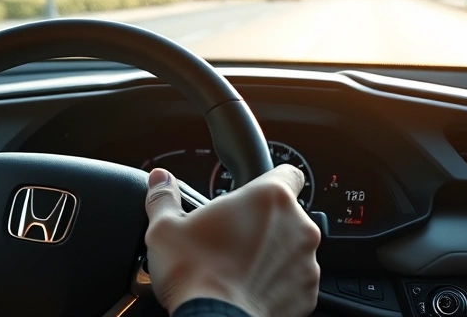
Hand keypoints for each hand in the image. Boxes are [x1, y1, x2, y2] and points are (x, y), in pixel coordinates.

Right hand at [143, 165, 320, 316]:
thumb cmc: (195, 275)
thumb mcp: (166, 228)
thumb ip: (165, 197)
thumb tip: (159, 180)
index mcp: (268, 199)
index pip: (289, 172)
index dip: (270, 181)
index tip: (252, 193)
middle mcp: (297, 227)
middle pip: (286, 214)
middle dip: (263, 222)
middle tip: (231, 236)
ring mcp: (306, 263)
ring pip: (292, 248)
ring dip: (272, 252)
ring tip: (237, 266)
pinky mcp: (307, 295)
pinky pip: (294, 280)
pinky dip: (277, 282)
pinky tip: (247, 288)